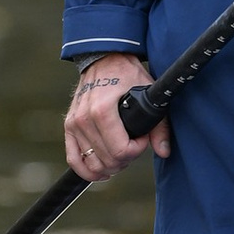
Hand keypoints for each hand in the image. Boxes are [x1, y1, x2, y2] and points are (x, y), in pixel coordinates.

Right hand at [64, 54, 169, 181]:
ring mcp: (74, 124)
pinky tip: (101, 172)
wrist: (104, 60)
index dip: (137, 150)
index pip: (120, 150)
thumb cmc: (127, 75)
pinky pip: (74, 159)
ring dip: (110, 166)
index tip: (142, 138)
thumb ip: (159, 126)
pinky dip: (86, 170)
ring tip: (121, 156)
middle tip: (134, 145)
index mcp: (102, 110)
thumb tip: (163, 151)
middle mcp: (84, 119)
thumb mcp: (148, 94)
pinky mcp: (69, 127)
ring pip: (92, 163)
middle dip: (125, 159)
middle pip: (107, 160)